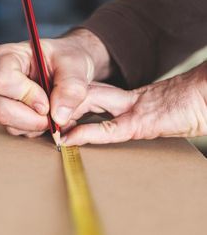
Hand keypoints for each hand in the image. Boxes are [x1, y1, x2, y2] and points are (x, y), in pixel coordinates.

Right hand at [0, 29, 110, 136]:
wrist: (72, 70)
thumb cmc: (68, 60)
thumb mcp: (76, 65)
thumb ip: (71, 88)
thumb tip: (58, 117)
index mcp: (6, 57)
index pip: (3, 82)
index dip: (27, 95)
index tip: (47, 102)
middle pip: (3, 110)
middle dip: (34, 118)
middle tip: (55, 113)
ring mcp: (0, 99)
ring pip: (11, 125)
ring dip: (38, 124)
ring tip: (56, 111)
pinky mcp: (8, 115)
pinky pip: (18, 131)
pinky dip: (38, 129)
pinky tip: (50, 116)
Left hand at [62, 61, 206, 145]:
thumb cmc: (192, 108)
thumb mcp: (163, 114)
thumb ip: (141, 116)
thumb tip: (113, 124)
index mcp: (134, 100)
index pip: (97, 96)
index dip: (75, 100)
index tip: (55, 107)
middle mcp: (129, 102)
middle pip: (88, 97)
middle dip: (65, 103)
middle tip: (42, 112)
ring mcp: (134, 109)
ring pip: (93, 106)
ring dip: (69, 114)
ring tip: (48, 123)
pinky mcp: (141, 122)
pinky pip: (109, 128)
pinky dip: (88, 133)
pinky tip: (69, 138)